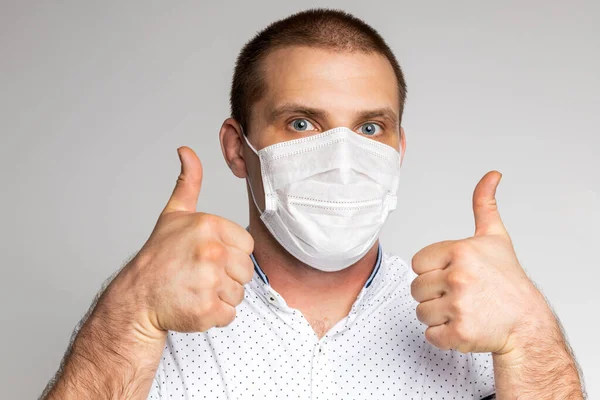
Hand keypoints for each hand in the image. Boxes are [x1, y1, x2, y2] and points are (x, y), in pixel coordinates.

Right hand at [108, 146, 253, 336]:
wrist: (136, 297)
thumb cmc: (159, 257)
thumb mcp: (174, 214)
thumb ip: (188, 183)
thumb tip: (186, 151)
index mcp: (209, 226)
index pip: (247, 246)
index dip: (230, 254)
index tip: (206, 257)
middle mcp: (211, 251)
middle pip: (246, 271)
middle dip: (226, 277)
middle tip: (198, 275)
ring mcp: (208, 282)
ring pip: (238, 294)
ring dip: (220, 296)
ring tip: (194, 289)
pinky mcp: (206, 310)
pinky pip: (229, 315)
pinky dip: (214, 315)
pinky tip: (194, 304)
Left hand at [410, 171, 552, 354]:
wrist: (526, 323)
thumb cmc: (507, 281)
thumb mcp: (495, 238)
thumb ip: (484, 205)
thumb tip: (492, 175)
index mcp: (460, 251)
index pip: (417, 263)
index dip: (433, 271)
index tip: (454, 275)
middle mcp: (458, 276)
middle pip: (416, 288)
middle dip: (434, 294)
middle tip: (461, 296)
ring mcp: (458, 306)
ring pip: (421, 312)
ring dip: (437, 316)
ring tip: (463, 310)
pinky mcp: (458, 333)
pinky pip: (430, 335)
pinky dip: (443, 336)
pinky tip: (463, 326)